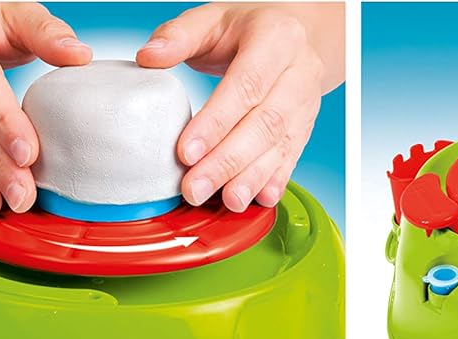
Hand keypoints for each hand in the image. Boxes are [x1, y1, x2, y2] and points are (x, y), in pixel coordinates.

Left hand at [136, 3, 343, 211]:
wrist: (297, 34)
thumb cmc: (248, 29)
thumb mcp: (212, 19)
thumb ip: (179, 35)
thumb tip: (149, 57)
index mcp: (277, 38)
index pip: (247, 84)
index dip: (217, 121)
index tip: (187, 151)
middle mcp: (299, 71)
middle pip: (266, 122)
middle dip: (229, 160)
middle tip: (195, 188)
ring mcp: (308, 101)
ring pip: (282, 144)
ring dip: (253, 176)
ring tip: (227, 201)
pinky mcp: (308, 124)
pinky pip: (294, 154)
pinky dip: (276, 179)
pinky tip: (259, 197)